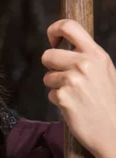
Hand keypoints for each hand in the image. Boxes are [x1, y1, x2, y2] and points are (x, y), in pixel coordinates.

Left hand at [42, 19, 115, 157]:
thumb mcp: (105, 71)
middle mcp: (85, 64)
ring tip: (75, 96)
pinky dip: (58, 101)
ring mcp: (73, 80)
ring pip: (47, 76)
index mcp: (96, 54)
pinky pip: (50, 94)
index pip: (69, 26)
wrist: (113, 131)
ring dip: (56, 87)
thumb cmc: (108, 102)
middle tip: (64, 79)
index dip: (54, 30)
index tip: (52, 40)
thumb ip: (87, 57)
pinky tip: (74, 107)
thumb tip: (63, 47)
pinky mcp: (63, 97)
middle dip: (51, 67)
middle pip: (48, 55)